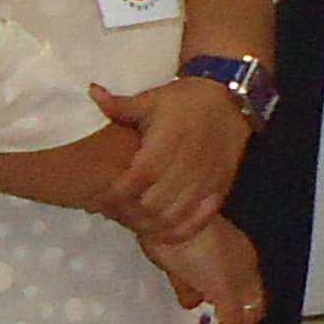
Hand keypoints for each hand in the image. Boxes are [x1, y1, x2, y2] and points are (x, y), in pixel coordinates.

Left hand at [91, 75, 249, 241]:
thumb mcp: (152, 98)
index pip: (138, 179)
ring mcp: (206, 180)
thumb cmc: (187, 100)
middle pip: (154, 204)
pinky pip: (199, 220)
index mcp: (168, 142)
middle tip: (112, 213)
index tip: (97, 201)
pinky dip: (179, 231)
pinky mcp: (220, 189)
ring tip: (134, 222)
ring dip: (151, 225)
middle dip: (129, 213)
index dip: (116, 195)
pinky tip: (162, 230)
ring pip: (175, 216)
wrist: (233, 101)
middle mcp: (188, 164)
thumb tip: (91, 92)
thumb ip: (120, 105)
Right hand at [139, 214, 265, 323]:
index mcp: (236, 251)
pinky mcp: (229, 293)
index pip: (243, 284)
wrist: (171, 216)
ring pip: (248, 316)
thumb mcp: (179, 259)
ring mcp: (241, 279)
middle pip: (253, 303)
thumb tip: (190, 303)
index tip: (212, 316)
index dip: (232, 303)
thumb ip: (188, 283)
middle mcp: (246, 265)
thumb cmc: (168, 229)